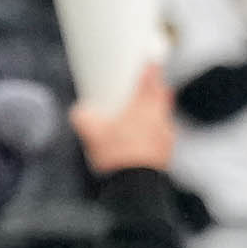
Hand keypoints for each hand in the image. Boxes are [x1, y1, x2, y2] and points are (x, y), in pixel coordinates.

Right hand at [70, 63, 176, 180]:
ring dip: (156, 113)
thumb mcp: (91, 132)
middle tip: (148, 88)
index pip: (151, 78)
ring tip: (141, 118)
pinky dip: (155, 135)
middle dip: (156, 89)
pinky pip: (163, 137)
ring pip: (164, 116)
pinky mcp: (166, 153)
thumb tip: (80, 113)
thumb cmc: (119, 156)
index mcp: (143, 106)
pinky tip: (141, 142)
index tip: (151, 62)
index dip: (151, 67)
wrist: (134, 185)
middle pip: (163, 95)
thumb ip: (83, 117)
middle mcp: (159, 117)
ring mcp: (165, 135)